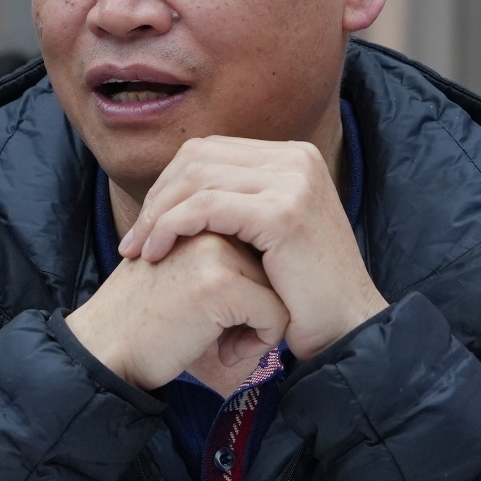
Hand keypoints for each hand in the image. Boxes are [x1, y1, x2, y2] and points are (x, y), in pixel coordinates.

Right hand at [64, 233, 291, 390]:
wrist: (103, 351)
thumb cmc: (144, 320)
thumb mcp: (182, 269)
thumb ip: (222, 253)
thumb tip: (275, 261)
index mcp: (199, 213)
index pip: (261, 245)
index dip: (254, 286)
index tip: (227, 316)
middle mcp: (208, 224)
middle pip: (274, 266)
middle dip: (261, 303)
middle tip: (226, 331)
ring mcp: (214, 250)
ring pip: (280, 289)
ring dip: (263, 323)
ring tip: (226, 340)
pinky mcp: (219, 284)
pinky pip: (275, 315)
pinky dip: (262, 341)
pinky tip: (225, 353)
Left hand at [114, 136, 386, 356]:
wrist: (345, 328)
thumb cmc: (303, 293)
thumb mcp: (269, 233)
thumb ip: (237, 202)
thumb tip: (180, 188)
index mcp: (294, 157)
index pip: (210, 151)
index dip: (169, 184)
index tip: (147, 224)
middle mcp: (297, 159)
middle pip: (199, 157)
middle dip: (158, 197)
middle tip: (134, 240)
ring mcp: (293, 181)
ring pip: (196, 179)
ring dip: (158, 214)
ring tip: (139, 251)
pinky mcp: (283, 212)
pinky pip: (205, 207)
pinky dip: (171, 226)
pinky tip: (155, 253)